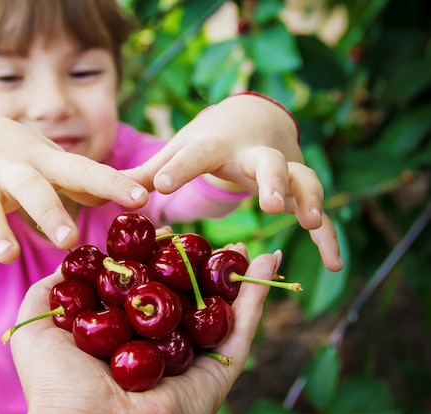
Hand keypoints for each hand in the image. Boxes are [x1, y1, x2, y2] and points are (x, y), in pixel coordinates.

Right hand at [0, 112, 148, 307]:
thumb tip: (148, 189)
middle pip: (31, 188)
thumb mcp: (55, 159)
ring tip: (9, 256)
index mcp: (45, 160)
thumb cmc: (21, 155)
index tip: (141, 199)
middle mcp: (11, 171)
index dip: (112, 184)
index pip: (83, 170)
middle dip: (48, 211)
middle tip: (69, 238)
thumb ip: (96, 179)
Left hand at [10, 243, 277, 413]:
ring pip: (218, 310)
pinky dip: (257, 295)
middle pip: (186, 298)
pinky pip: (242, 328)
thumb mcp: (37, 326)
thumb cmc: (56, 380)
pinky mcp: (218, 370)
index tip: (165, 235)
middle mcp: (159, 345)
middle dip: (200, 269)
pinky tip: (266, 260)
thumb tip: (69, 265)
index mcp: (124, 334)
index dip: (157, 262)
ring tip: (242, 246)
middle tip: (211, 240)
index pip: (146, 290)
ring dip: (234, 277)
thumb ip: (50, 292)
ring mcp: (190, 357)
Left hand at [124, 94, 342, 271]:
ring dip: (308, 199)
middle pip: (266, 162)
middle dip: (272, 180)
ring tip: (311, 223)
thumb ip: (151, 170)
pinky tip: (334, 265)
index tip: (160, 187)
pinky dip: (328, 237)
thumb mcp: (181, 148)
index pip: (196, 154)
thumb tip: (107, 189)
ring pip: (302, 178)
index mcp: (215, 145)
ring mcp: (281, 169)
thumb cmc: (209, 139)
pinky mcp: (298, 188)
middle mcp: (252, 155)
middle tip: (269, 204)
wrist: (252, 119)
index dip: (180, 170)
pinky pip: (317, 212)